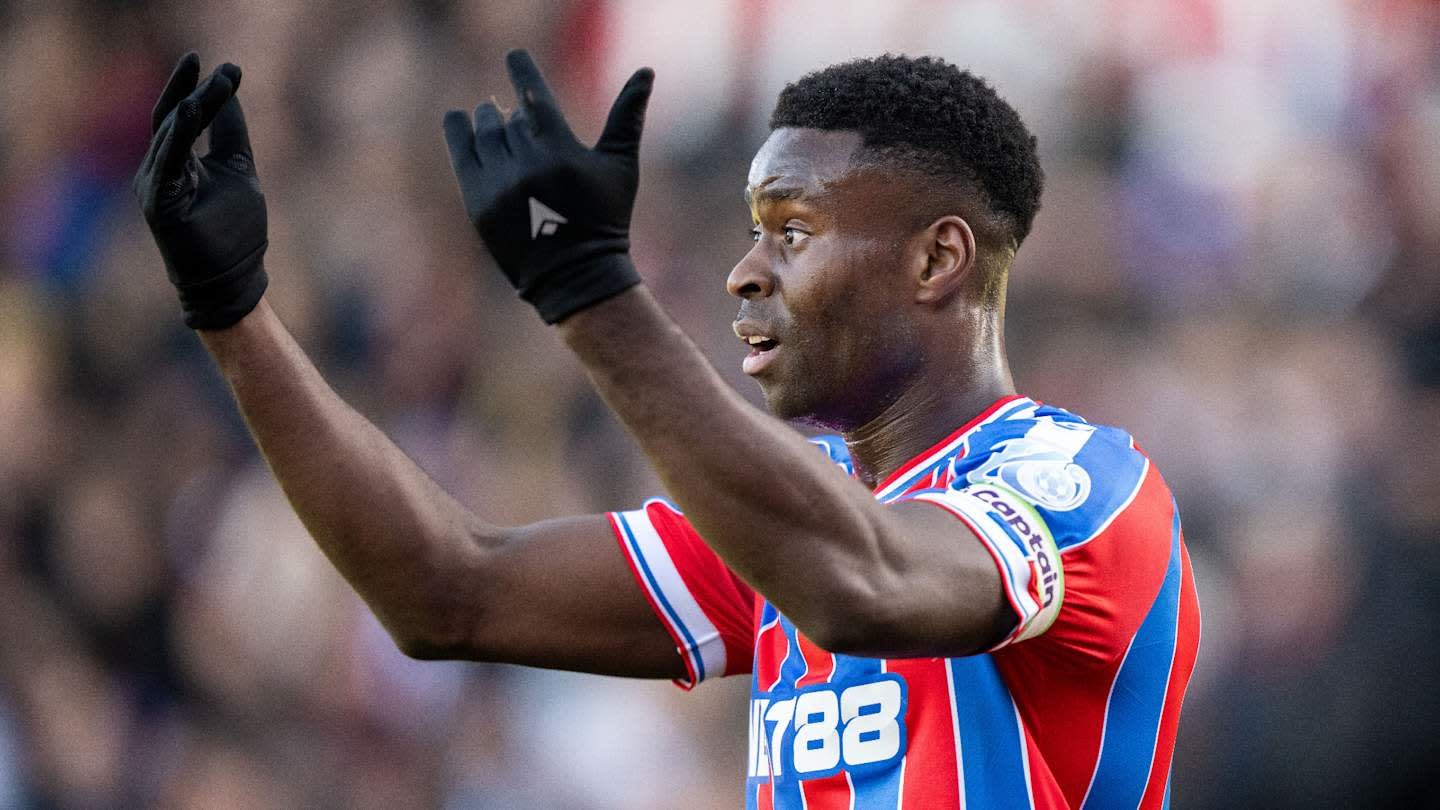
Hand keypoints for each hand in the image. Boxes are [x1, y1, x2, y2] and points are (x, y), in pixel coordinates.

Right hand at [134, 52, 267, 329]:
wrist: (233, 281)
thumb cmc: (236, 232)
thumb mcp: (238, 170)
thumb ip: (229, 133)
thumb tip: (228, 91)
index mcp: (174, 163)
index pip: (176, 116)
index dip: (192, 88)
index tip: (218, 64)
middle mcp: (157, 171)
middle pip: (172, 120)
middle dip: (196, 90)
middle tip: (220, 67)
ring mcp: (153, 187)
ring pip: (171, 136)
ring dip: (195, 107)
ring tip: (218, 82)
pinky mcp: (158, 203)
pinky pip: (167, 161)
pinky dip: (177, 135)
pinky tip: (190, 111)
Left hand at [443, 49, 653, 323]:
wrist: (575, 276)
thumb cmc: (604, 217)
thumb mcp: (621, 167)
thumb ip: (627, 117)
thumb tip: (646, 72)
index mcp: (562, 155)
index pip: (534, 97)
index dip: (522, 71)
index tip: (514, 57)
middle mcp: (527, 168)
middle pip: (509, 118)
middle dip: (514, 114)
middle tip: (522, 120)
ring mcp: (500, 188)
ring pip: (485, 134)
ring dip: (490, 122)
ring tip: (498, 124)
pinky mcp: (479, 205)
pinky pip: (463, 155)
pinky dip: (461, 133)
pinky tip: (461, 120)